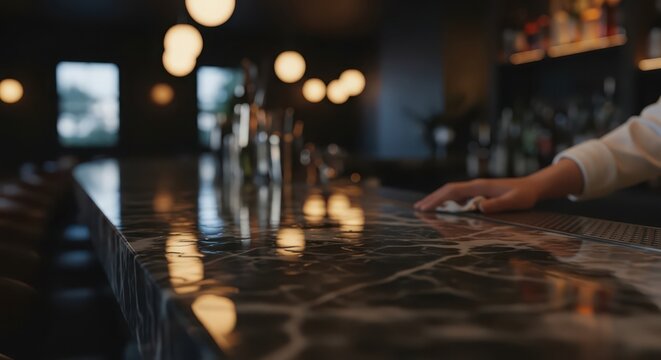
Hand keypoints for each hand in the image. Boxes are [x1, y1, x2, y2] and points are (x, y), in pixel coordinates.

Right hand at [413, 177, 539, 213]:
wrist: (533, 186)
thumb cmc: (524, 195)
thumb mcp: (514, 201)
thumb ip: (498, 205)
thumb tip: (479, 208)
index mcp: (480, 187)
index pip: (453, 192)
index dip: (438, 199)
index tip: (425, 208)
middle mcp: (475, 185)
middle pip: (448, 190)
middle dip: (432, 198)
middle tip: (417, 208)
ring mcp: (477, 188)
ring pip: (452, 192)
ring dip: (437, 199)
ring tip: (425, 208)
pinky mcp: (479, 192)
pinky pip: (458, 195)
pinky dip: (447, 200)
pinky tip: (443, 207)